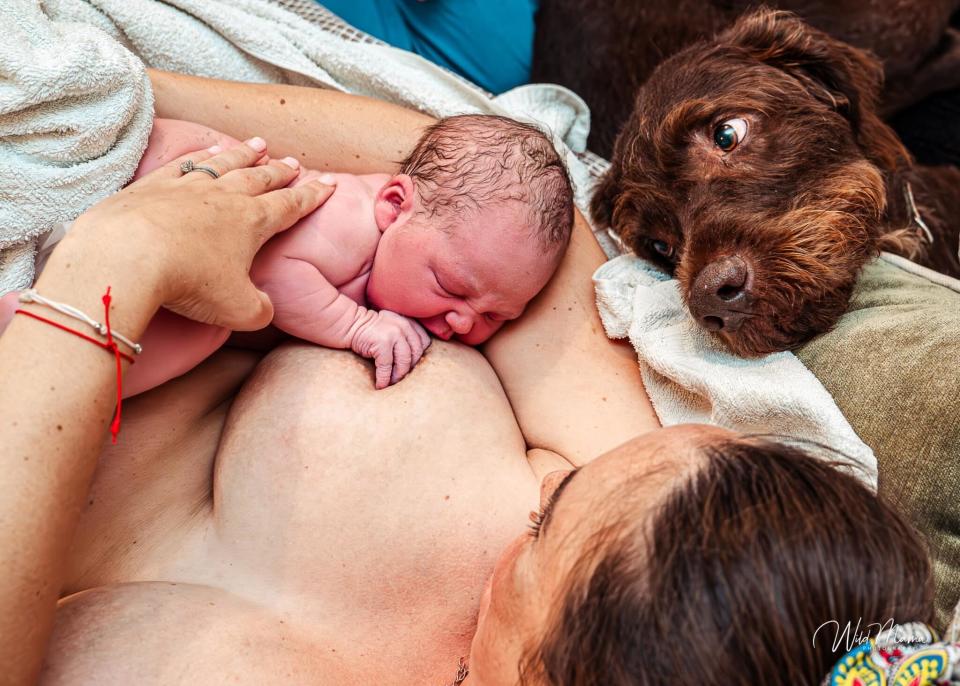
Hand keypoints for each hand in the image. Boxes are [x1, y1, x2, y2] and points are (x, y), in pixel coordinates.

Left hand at [60, 138, 334, 330]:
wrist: (128, 255)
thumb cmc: (189, 281)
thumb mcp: (238, 310)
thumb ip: (259, 309)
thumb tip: (262, 309)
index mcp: (253, 221)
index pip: (291, 205)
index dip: (313, 195)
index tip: (328, 184)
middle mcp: (224, 197)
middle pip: (260, 178)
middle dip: (280, 171)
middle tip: (293, 162)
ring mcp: (187, 187)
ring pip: (224, 164)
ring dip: (243, 155)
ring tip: (257, 145)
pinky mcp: (152, 186)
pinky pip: (184, 164)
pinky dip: (199, 156)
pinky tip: (204, 153)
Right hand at [350, 310, 431, 388]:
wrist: (349, 324)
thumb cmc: (370, 332)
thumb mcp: (391, 328)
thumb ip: (404, 338)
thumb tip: (414, 364)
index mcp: (408, 322)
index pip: (424, 342)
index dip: (419, 357)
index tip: (411, 367)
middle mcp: (404, 326)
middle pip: (416, 353)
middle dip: (409, 369)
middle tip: (400, 379)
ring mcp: (393, 333)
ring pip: (404, 361)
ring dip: (398, 376)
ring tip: (392, 383)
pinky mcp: (382, 342)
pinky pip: (387, 366)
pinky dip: (384, 379)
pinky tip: (380, 385)